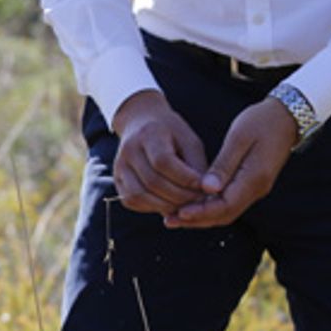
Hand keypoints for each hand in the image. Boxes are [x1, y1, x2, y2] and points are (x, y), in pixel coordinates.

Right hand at [108, 90, 210, 216]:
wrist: (140, 123)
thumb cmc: (171, 133)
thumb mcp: (189, 141)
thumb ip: (199, 166)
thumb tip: (212, 191)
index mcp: (149, 134)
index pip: (164, 162)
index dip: (186, 179)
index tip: (206, 187)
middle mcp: (129, 150)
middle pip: (153, 181)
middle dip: (180, 197)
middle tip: (200, 202)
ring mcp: (120, 166)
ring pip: (139, 195)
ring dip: (166, 207)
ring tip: (186, 207)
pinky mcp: (117, 179)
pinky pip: (132, 201)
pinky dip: (151, 208)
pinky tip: (168, 205)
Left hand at [168, 98, 299, 228]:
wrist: (286, 118)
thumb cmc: (261, 122)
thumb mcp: (239, 138)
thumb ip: (223, 165)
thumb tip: (207, 189)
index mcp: (254, 178)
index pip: (225, 206)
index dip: (201, 212)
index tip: (179, 213)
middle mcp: (256, 189)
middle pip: (224, 214)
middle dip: (197, 219)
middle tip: (171, 220)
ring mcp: (255, 188)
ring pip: (226, 211)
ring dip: (202, 216)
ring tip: (176, 216)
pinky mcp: (251, 184)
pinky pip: (229, 202)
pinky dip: (210, 206)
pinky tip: (193, 203)